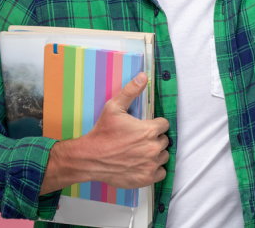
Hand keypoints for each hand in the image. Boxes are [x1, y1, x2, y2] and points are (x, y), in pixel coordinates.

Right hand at [83, 71, 168, 187]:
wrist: (90, 158)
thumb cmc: (102, 133)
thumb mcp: (114, 107)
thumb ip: (131, 91)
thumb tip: (143, 77)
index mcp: (149, 130)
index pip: (164, 124)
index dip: (154, 125)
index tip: (144, 127)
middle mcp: (153, 148)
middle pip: (165, 140)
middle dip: (155, 138)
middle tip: (139, 140)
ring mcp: (151, 164)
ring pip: (164, 156)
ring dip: (156, 153)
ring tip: (140, 151)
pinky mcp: (146, 178)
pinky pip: (161, 172)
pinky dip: (154, 169)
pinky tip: (142, 164)